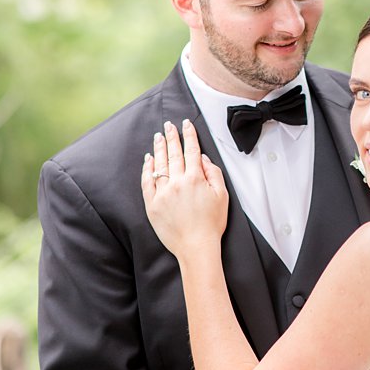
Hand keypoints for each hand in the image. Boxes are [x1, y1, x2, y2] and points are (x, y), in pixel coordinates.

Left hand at [140, 120, 227, 257]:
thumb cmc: (212, 223)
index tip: (186, 124)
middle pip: (173, 154)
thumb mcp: (222, 196)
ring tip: (158, 136)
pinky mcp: (152, 204)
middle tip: (169, 125)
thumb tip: (202, 158)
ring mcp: (162, 193)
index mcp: (195, 179)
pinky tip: (148, 159)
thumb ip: (213, 173)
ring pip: (159, 165)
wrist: (196, 246)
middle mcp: (177, 182)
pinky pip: (147, 181)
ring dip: (159, 148)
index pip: (191, 151)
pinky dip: (147, 169)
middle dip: (172, 137)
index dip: (189, 135)